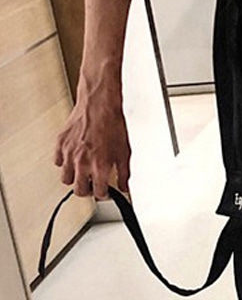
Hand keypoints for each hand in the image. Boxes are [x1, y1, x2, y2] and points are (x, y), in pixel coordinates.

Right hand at [54, 76, 130, 198]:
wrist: (99, 104)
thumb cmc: (113, 124)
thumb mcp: (125, 151)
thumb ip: (124, 172)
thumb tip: (124, 186)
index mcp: (99, 166)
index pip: (98, 193)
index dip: (104, 194)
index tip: (106, 192)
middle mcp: (81, 162)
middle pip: (79, 190)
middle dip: (87, 191)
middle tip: (93, 186)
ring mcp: (69, 153)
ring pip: (65, 178)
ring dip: (75, 179)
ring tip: (83, 173)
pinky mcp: (60, 143)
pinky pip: (57, 161)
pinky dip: (64, 163)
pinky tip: (73, 159)